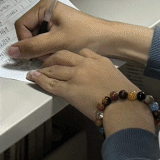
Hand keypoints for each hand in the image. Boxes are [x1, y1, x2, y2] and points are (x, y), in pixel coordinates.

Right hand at [9, 0, 151, 66]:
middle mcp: (46, 10)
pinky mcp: (57, 29)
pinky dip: (49, 49)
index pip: (21, 25)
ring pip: (35, 39)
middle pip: (27, 32)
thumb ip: (32, 47)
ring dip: (43, 49)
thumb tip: (12, 51)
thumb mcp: (57, 42)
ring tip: (57, 51)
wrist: (108, 40)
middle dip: (36, 46)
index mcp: (44, 6)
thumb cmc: (87, 35)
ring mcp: (51, 20)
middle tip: (49, 52)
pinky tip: (59, 51)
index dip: (25, 41)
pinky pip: (44, 41)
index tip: (34, 52)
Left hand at [27, 48, 151, 131]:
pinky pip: (51, 83)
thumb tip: (102, 84)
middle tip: (46, 62)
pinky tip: (34, 77)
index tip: (67, 58)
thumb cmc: (125, 98)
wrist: (124, 107)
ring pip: (54, 68)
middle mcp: (86, 64)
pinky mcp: (69, 89)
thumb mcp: (118, 79)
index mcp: (100, 61)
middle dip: (52, 58)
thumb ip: (106, 77)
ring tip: (37, 70)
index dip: (71, 55)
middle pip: (63, 55)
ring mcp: (76, 76)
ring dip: (43, 69)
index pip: (82, 52)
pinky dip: (40, 80)